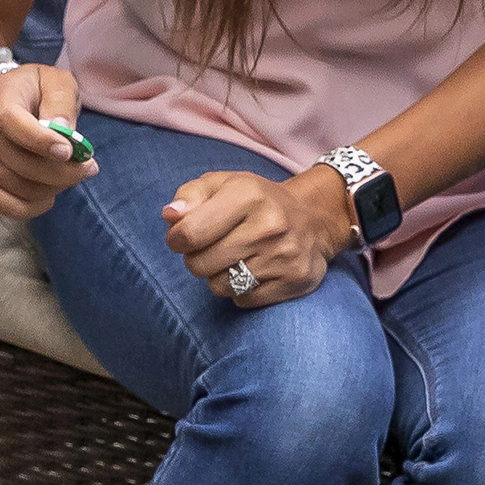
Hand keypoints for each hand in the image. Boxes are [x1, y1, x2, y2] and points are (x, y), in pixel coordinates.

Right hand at [0, 60, 93, 218]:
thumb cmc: (33, 91)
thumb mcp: (55, 81)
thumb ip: (61, 101)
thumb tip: (63, 129)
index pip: (11, 123)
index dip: (41, 141)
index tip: (70, 152)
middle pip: (21, 163)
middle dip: (62, 172)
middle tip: (88, 169)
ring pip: (19, 188)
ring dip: (53, 188)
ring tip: (70, 177)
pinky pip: (6, 206)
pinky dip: (33, 207)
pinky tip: (49, 195)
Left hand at [164, 166, 350, 308]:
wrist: (313, 218)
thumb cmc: (256, 201)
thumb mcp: (223, 184)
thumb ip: (190, 195)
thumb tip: (170, 215)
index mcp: (248, 194)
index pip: (189, 233)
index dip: (177, 239)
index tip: (183, 237)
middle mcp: (269, 225)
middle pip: (200, 264)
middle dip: (197, 259)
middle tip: (212, 248)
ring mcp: (284, 256)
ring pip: (219, 287)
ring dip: (218, 276)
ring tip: (235, 258)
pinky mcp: (294, 280)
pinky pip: (242, 300)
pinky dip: (240, 290)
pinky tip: (254, 270)